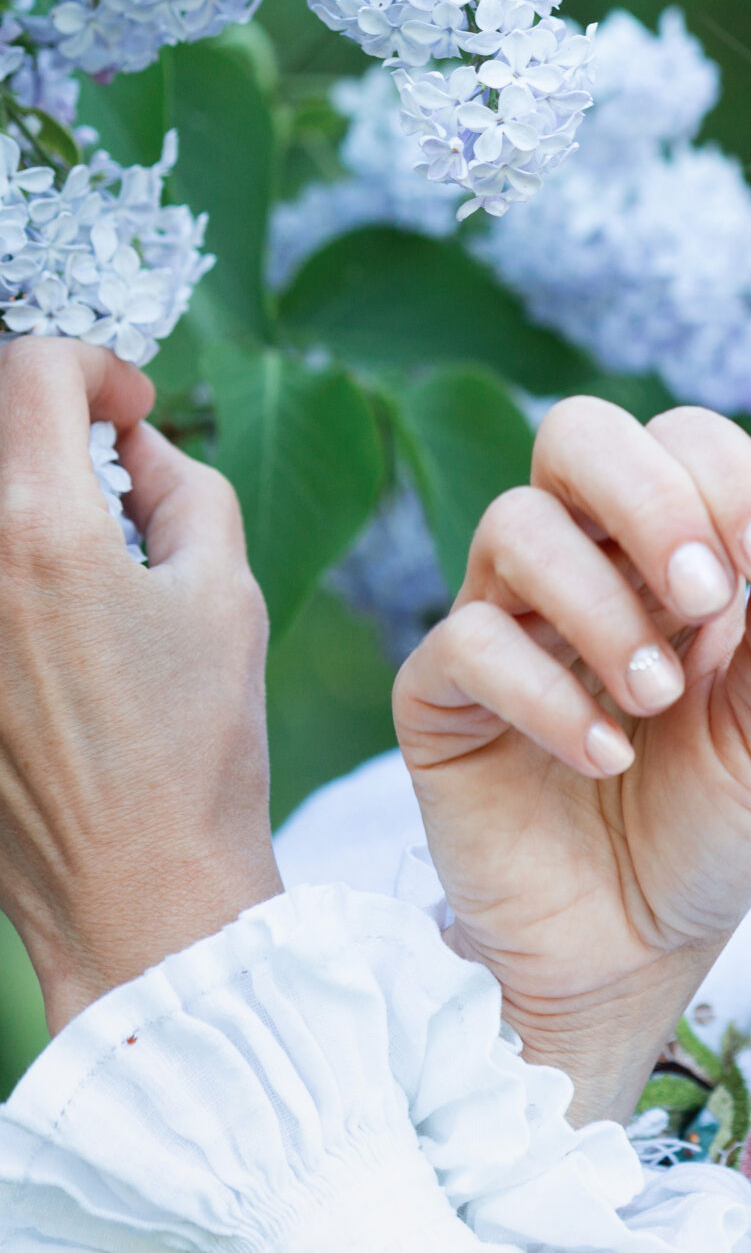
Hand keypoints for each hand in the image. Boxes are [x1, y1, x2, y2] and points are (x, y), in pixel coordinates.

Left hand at [0, 339, 278, 1032]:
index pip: (32, 368)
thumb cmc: (196, 746)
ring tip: (76, 550)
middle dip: (42, 422)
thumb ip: (184, 489)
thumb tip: (136, 452)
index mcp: (38, 529)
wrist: (135, 885)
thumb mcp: (226, 592)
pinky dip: (10, 572)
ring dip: (22, 502)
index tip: (131, 411)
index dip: (94, 368)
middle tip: (100, 463)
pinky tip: (48, 620)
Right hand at [394, 398, 750, 1123]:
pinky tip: (606, 757)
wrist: (636, 954)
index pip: (682, 438)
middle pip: (578, 434)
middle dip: (654, 499)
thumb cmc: (708, 829)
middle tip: (708, 599)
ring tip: (659, 698)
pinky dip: (549, 693)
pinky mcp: (442, 700)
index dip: (734, 477)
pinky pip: (468, 642)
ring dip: (606, 606)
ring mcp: (504, 624)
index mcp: (672, 552)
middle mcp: (582, 566)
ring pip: (515, 525)